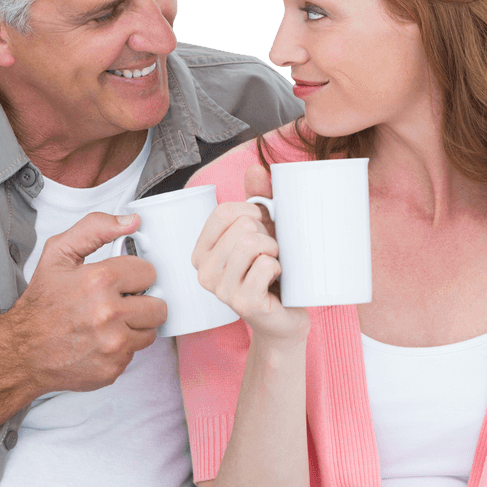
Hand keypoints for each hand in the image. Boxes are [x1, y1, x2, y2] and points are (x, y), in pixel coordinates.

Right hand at [9, 212, 167, 394]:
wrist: (22, 352)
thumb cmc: (42, 304)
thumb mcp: (59, 254)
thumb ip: (95, 228)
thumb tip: (131, 221)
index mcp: (100, 280)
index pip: (149, 272)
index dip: (133, 276)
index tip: (118, 282)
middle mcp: (109, 313)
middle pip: (158, 305)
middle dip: (140, 302)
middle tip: (116, 303)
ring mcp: (113, 344)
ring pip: (150, 330)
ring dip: (134, 325)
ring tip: (108, 322)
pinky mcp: (114, 367)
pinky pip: (136, 352)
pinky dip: (122, 346)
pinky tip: (101, 341)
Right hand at [191, 165, 308, 340]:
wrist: (285, 318)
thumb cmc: (272, 272)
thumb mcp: (264, 232)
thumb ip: (258, 198)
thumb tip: (256, 168)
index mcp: (201, 251)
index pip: (223, 212)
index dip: (252, 212)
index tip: (263, 229)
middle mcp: (203, 271)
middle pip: (242, 227)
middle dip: (268, 235)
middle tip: (271, 255)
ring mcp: (220, 289)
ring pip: (252, 243)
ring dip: (275, 251)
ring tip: (274, 266)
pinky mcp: (242, 303)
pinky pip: (265, 265)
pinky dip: (280, 268)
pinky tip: (276, 282)